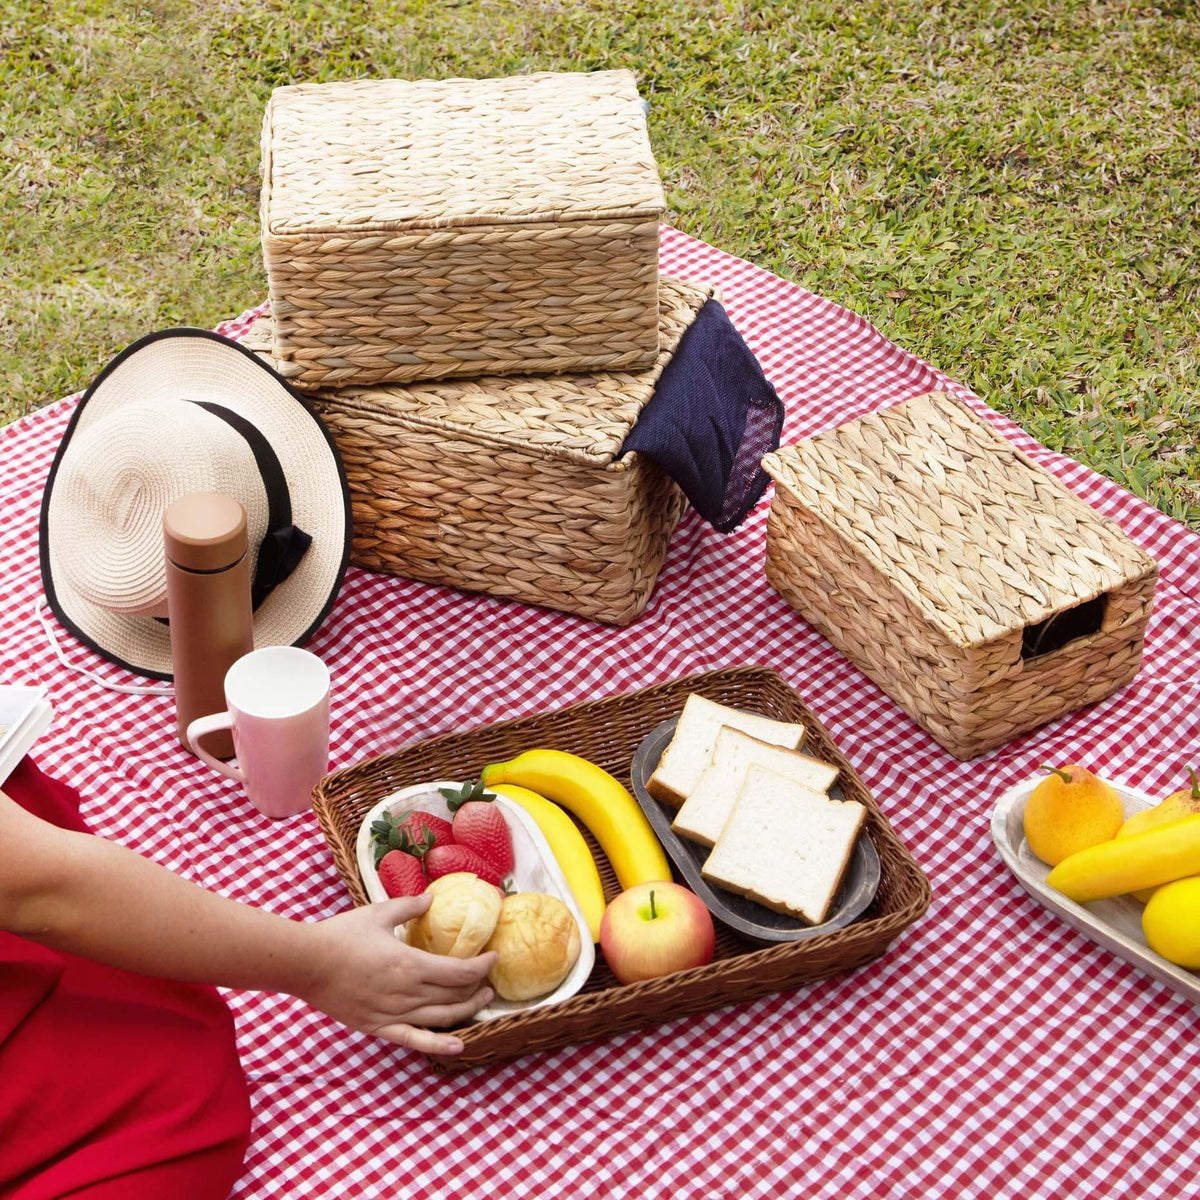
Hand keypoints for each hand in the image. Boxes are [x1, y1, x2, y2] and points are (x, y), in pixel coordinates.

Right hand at [299, 895, 495, 1054]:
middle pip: (456, 996)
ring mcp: (394, 1014)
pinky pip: (415, 1040)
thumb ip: (410, 906)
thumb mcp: (379, 912)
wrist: (306, 964)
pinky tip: (459, 1047)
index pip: (460, 971)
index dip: (482, 966)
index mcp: (411, 964)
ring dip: (468, 1011)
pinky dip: (440, 1046)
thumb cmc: (342, 935)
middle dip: (478, 987)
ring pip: (443, 1018)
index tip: (493, 957)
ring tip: (481, 1002)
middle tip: (489, 979)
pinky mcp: (379, 1027)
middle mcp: (407, 993)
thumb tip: (431, 898)